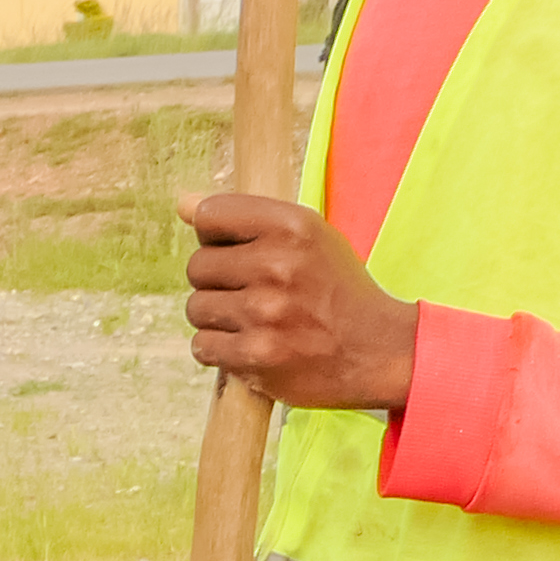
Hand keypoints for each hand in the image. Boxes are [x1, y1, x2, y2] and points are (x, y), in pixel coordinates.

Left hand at [180, 190, 419, 411]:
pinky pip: (202, 346)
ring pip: (196, 308)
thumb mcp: (308, 237)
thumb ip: (247, 217)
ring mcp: (265, 313)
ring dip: (215, 318)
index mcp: (293, 226)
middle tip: (248, 292)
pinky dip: (218, 348)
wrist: (376, 350)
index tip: (233, 250)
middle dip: (215, 281)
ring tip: (251, 320)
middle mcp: (278, 265)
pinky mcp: (255, 356)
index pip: (211, 215)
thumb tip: (183, 204)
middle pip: (197, 266)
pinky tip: (248, 344)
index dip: (213, 236)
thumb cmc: (335, 290)